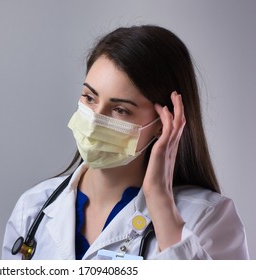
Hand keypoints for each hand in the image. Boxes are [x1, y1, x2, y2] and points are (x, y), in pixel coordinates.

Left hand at [142, 91, 185, 250]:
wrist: (156, 193)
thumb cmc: (155, 181)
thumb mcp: (156, 163)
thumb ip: (157, 154)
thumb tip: (152, 147)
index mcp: (171, 149)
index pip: (176, 128)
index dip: (175, 115)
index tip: (170, 103)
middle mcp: (172, 146)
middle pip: (180, 122)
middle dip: (178, 107)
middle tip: (175, 94)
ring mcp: (169, 148)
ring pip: (176, 124)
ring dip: (175, 109)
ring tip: (172, 96)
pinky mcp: (163, 150)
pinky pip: (168, 131)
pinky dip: (167, 119)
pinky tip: (163, 110)